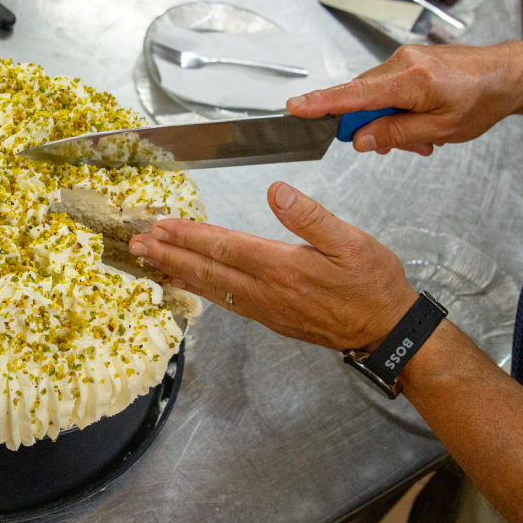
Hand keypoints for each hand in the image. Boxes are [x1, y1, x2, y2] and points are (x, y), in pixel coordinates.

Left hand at [128, 182, 417, 350]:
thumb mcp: (352, 242)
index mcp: (283, 267)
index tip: (160, 225)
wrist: (386, 331)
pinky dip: (201, 290)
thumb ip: (311, 217)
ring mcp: (266, 308)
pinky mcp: (270, 318)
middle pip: (208, 269)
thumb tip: (276, 191)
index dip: (189, 235)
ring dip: (178, 272)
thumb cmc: (372, 285)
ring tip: (150, 262)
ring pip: (212, 288)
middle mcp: (267, 291)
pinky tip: (189, 283)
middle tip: (136, 245)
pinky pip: (225, 302)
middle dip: (169, 254)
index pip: (224, 246)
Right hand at [287, 42, 522, 154]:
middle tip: (403, 146)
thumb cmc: (483, 100)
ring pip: (374, 97)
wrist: (508, 74)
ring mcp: (404, 59)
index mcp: (411, 80)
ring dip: (388, 120)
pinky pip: (387, 88)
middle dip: (372, 127)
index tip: (295, 106)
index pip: (354, 94)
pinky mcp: (408, 61)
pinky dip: (396, 109)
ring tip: (421, 137)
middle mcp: (402, 63)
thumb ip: (396, 134)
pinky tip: (419, 121)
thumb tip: (361, 139)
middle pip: (361, 99)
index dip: (322, 102)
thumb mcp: (441, 130)